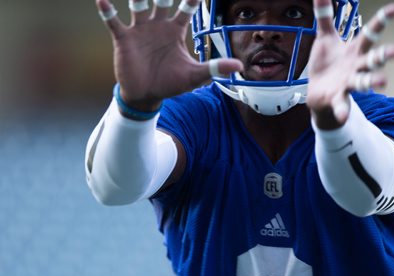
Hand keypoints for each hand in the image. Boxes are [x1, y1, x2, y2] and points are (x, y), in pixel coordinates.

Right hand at [96, 0, 242, 109]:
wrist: (147, 96)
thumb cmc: (171, 83)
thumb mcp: (195, 76)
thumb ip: (215, 67)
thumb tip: (239, 65)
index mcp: (175, 30)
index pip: (186, 8)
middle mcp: (158, 25)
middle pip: (162, 1)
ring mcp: (140, 30)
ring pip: (139, 6)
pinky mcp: (124, 38)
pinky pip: (114, 21)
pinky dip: (108, 11)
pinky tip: (103, 0)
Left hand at [306, 1, 393, 128]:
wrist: (317, 92)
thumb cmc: (326, 63)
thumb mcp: (325, 38)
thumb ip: (325, 16)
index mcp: (354, 50)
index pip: (371, 32)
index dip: (383, 20)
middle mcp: (356, 66)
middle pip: (374, 59)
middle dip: (386, 55)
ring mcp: (348, 83)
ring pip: (363, 82)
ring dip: (373, 82)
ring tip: (383, 82)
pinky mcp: (337, 98)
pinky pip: (341, 104)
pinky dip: (342, 110)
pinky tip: (343, 116)